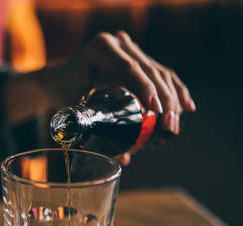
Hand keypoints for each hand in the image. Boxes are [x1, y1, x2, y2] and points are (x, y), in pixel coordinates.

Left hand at [66, 31, 195, 132]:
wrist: (62, 80)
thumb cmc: (64, 94)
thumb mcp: (72, 107)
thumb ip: (94, 131)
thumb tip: (124, 159)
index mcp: (101, 48)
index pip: (129, 68)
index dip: (147, 89)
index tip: (157, 111)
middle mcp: (119, 43)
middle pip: (149, 71)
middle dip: (165, 100)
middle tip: (169, 127)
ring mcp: (131, 48)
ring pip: (160, 73)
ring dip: (173, 100)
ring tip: (174, 126)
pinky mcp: (141, 58)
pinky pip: (163, 75)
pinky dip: (176, 91)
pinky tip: (188, 108)